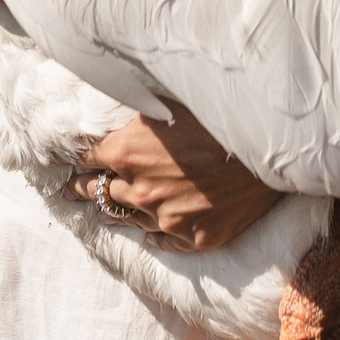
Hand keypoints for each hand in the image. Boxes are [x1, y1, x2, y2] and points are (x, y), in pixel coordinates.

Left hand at [67, 109, 281, 252]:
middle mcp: (141, 190)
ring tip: (102, 213)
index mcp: (125, 152)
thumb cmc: (218, 110)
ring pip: (129, 219)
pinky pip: (165, 240)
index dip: (76, 157)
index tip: (69, 160)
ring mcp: (169, 218)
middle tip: (70, 190)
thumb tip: (112, 105)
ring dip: (115, 212)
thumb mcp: (165, 100)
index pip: (85, 159)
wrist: (270, 140)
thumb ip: (134, 110)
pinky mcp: (198, 236)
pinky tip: (150, 230)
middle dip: (84, 188)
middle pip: (99, 192)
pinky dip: (156, 231)